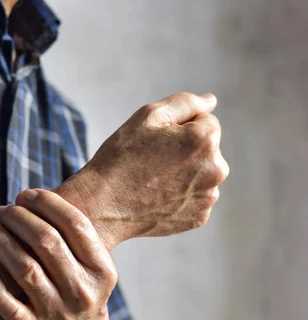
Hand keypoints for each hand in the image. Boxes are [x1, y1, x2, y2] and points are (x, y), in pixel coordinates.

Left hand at [0, 190, 116, 319]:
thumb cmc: (81, 296)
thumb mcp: (94, 272)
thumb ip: (76, 240)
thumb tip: (37, 198)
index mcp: (102, 271)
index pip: (76, 225)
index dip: (48, 204)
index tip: (26, 194)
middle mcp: (83, 291)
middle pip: (48, 242)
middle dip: (20, 218)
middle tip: (3, 210)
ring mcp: (59, 314)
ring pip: (25, 268)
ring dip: (1, 242)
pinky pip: (8, 307)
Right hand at [56, 92, 228, 248]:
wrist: (103, 206)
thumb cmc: (122, 157)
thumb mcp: (149, 117)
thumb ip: (185, 103)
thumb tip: (210, 101)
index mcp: (206, 140)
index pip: (205, 121)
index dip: (179, 126)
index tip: (157, 141)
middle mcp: (216, 170)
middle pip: (207, 149)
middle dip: (187, 149)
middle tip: (153, 161)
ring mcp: (208, 198)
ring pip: (201, 175)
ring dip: (185, 173)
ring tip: (153, 181)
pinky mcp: (199, 218)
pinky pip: (194, 198)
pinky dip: (181, 196)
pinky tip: (157, 198)